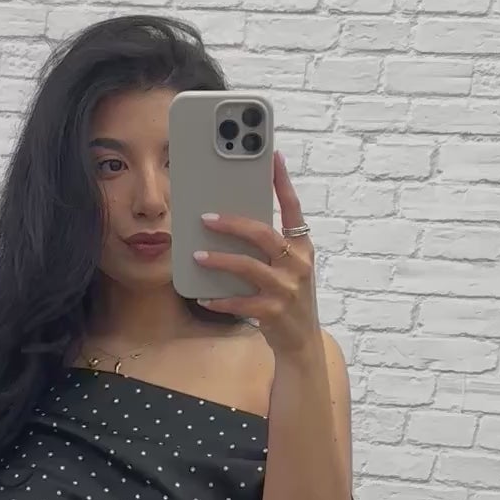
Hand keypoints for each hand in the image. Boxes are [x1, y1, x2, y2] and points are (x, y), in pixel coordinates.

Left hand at [194, 151, 318, 357]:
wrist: (301, 342)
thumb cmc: (289, 297)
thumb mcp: (289, 268)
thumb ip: (269, 246)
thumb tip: (233, 221)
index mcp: (302, 247)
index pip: (293, 208)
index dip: (282, 182)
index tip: (272, 157)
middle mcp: (298, 264)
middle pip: (263, 234)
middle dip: (232, 224)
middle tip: (206, 218)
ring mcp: (287, 289)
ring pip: (248, 266)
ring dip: (219, 260)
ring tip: (197, 256)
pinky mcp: (272, 312)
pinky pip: (239, 302)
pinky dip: (218, 299)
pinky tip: (202, 296)